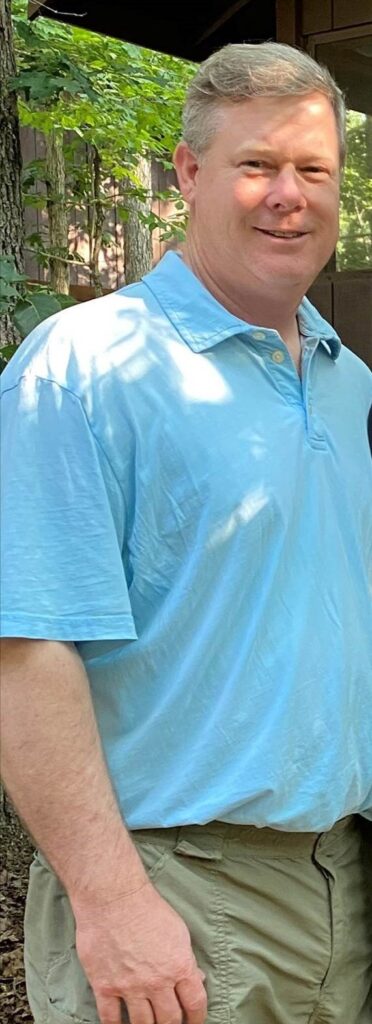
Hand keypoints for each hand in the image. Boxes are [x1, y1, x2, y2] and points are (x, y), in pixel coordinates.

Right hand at [74, 880, 207, 1023]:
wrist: (112, 896)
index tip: (194, 1022)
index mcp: (179, 966)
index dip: (197, 1018)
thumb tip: (197, 979)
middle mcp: (156, 982)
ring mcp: (129, 987)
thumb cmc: (147, 907)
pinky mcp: (104, 986)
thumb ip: (187, 959)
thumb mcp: (178, 930)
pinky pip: (110, 1019)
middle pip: (169, 1020)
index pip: (195, 1004)